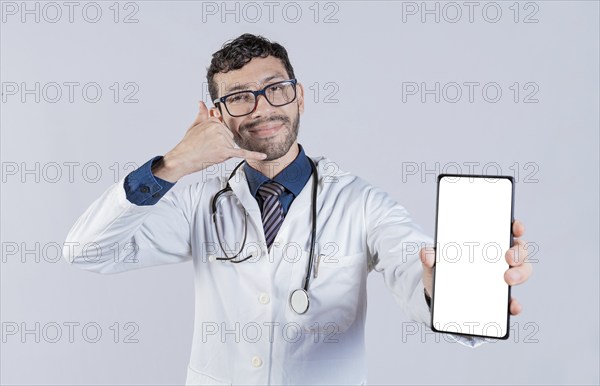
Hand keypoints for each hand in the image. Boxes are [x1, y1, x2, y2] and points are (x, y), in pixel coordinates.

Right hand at [152, 101, 266, 181]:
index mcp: (214, 121)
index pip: (224, 129)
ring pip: (231, 147)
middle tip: (207, 147)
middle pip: (229, 138)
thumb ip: (202, 113)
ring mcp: (222, 140)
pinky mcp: (224, 151)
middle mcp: (219, 128)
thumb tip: (201, 102)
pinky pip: (241, 153)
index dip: (217, 137)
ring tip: (209, 152)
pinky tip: (263, 155)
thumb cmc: (188, 144)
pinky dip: (253, 155)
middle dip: (221, 145)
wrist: (182, 158)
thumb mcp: (195, 125)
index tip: (207, 140)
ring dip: (223, 152)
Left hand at [419, 219, 531, 315]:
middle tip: (508, 257)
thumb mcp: (433, 263)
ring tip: (508, 279)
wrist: (438, 294)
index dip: (515, 227)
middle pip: (519, 252)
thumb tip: (426, 253)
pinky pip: (512, 301)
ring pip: (522, 272)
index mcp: (486, 245)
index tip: (515, 226)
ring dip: (520, 274)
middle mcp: (499, 260)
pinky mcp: (500, 299)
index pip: (507, 231)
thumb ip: (429, 257)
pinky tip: (512, 306)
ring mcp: (502, 279)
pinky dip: (515, 304)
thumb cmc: (441, 272)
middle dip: (518, 253)